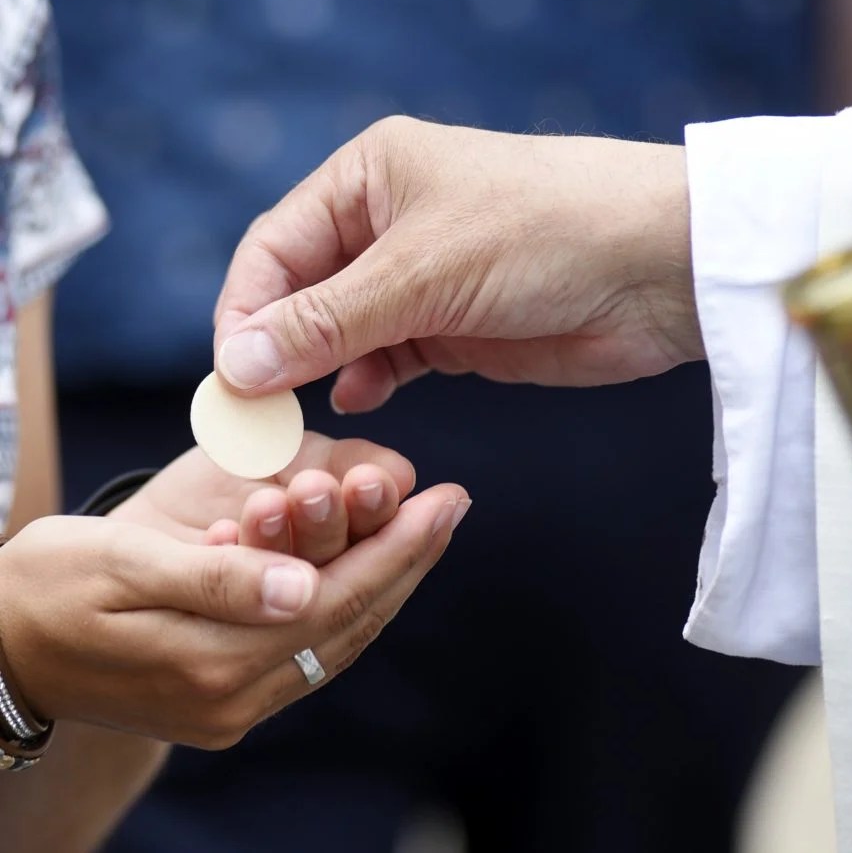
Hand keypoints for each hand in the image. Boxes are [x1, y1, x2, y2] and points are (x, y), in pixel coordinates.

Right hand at [0, 436, 468, 746]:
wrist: (3, 645)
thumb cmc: (49, 587)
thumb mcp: (121, 566)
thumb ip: (214, 582)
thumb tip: (301, 587)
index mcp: (209, 663)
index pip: (332, 601)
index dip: (395, 549)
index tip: (445, 500)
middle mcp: (234, 696)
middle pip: (348, 622)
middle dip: (407, 559)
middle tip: (454, 505)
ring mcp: (234, 705)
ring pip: (338, 636)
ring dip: (389, 580)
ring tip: (429, 528)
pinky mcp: (229, 695)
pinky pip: (313, 645)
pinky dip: (352, 601)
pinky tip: (375, 566)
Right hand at [214, 116, 702, 411]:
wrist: (661, 269)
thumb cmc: (544, 235)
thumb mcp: (423, 271)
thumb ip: (327, 320)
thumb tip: (236, 362)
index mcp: (368, 177)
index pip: (274, 249)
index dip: (245, 313)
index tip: (230, 378)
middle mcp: (388, 225)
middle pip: (303, 293)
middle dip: (276, 349)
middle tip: (254, 414)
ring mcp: (422, 280)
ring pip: (343, 332)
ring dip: (319, 371)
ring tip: (296, 418)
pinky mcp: (455, 329)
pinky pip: (390, 357)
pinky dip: (368, 379)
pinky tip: (356, 397)